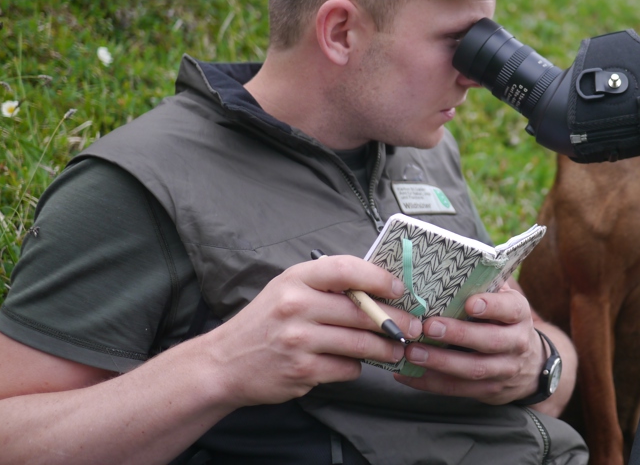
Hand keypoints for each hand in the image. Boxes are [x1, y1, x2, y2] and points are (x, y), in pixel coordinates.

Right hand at [200, 255, 421, 407]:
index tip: (399, 289)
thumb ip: (328, 285)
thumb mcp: (289, 289)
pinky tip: (355, 363)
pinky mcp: (302, 370)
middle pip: (362, 312)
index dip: (380, 278)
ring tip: (398, 348)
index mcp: (297, 279)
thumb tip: (380, 287)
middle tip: (415, 326)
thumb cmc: (266, 321)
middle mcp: (297, 306)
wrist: (224, 363)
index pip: (347, 270)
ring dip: (386, 348)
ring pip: (361, 343)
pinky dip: (356, 367)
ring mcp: (299, 340)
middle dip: (396, 321)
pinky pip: (347, 368)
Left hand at [394, 283, 544, 404]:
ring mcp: (504, 370)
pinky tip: (407, 373)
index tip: (470, 303)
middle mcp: (516, 343)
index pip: (511, 309)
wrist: (530, 367)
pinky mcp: (488, 391)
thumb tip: (452, 263)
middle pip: (489, 341)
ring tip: (412, 352)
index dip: (492, 306)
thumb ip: (485, 285)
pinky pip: (458, 389)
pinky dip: (430, 383)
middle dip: (458, 335)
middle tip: (428, 326)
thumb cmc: (505, 322)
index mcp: (519, 315)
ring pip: (473, 369)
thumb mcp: (505, 302)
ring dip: (440, 362)